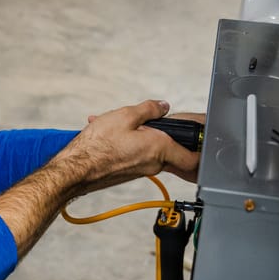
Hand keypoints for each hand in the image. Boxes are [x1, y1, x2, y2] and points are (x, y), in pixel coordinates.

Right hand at [63, 100, 200, 192]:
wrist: (76, 170)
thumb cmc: (97, 146)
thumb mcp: (125, 115)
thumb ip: (149, 109)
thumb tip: (162, 106)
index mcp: (159, 149)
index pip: (193, 157)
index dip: (201, 148)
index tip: (203, 138)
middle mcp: (153, 164)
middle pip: (171, 150)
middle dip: (162, 133)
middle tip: (150, 120)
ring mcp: (141, 171)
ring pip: (151, 151)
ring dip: (141, 136)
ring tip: (119, 124)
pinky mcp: (128, 173)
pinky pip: (137, 155)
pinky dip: (129, 143)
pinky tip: (110, 134)